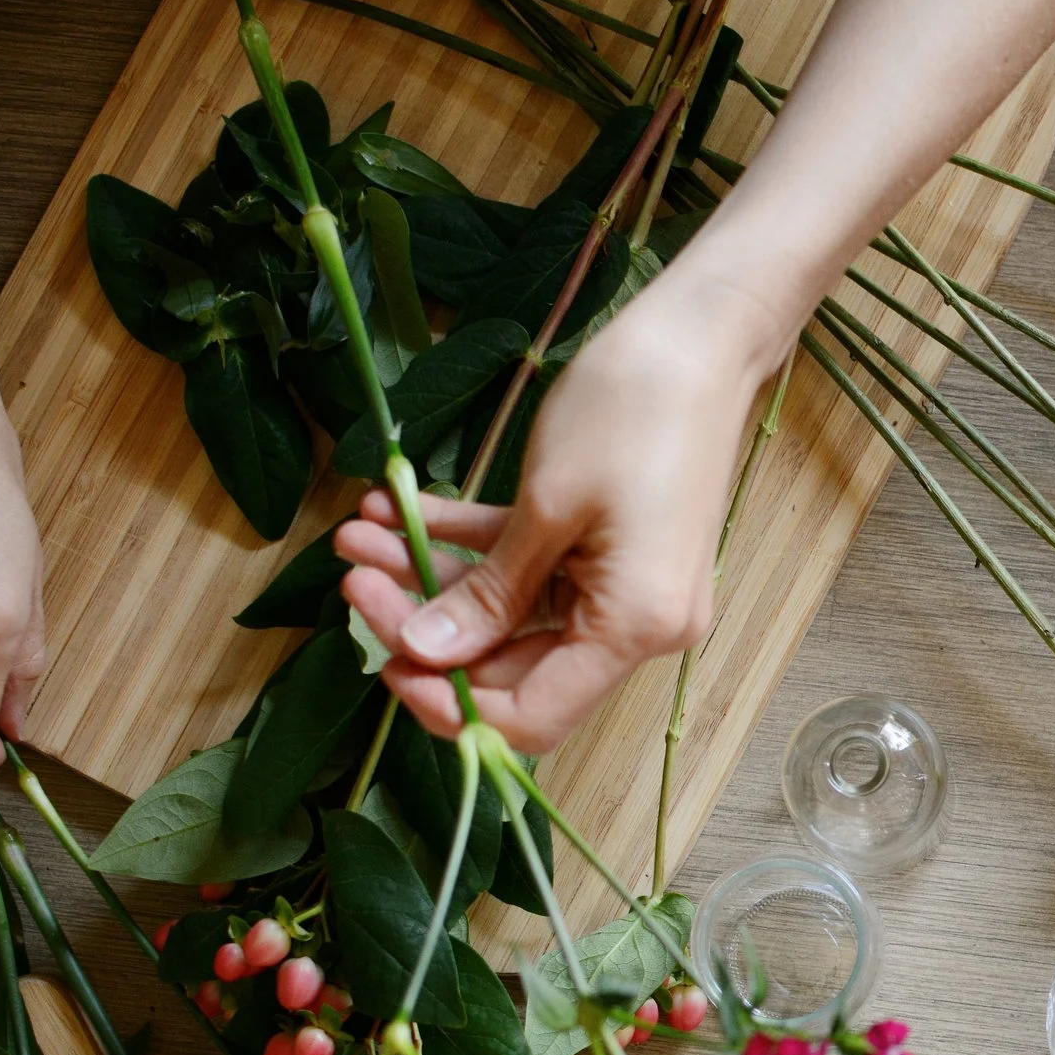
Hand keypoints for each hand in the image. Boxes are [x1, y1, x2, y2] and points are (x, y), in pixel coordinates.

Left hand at [335, 268, 785, 750]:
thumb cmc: (635, 410)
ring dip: (433, 576)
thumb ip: (486, 594)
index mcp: (635, 630)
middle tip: (353, 572)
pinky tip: (405, 509)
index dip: (449, 705)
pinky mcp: (609, 553)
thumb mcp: (546, 506)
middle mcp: (638, 628)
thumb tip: (427, 654)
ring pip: (509, 613)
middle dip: (425, 623)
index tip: (382, 659)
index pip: (530, 716)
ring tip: (364, 527)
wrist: (701, 338)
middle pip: (511, 664)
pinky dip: (470, 546)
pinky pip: (529, 570)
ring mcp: (624, 590)